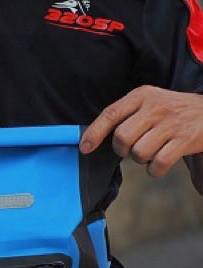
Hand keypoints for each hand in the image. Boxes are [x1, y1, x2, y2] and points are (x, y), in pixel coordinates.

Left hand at [80, 85, 202, 177]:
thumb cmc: (171, 111)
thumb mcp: (148, 102)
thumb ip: (124, 115)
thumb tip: (92, 138)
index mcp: (142, 96)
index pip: (110, 114)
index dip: (94, 133)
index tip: (85, 148)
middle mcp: (156, 107)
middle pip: (122, 138)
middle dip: (122, 150)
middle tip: (131, 148)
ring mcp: (171, 123)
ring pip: (139, 153)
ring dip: (141, 159)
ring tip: (152, 150)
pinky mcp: (185, 139)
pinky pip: (157, 164)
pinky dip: (154, 170)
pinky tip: (159, 161)